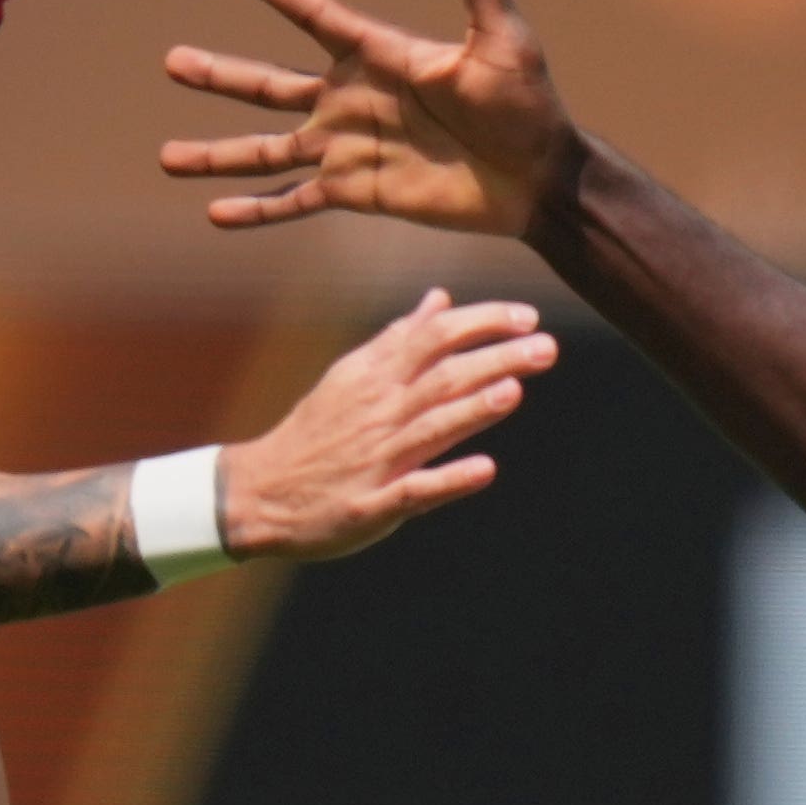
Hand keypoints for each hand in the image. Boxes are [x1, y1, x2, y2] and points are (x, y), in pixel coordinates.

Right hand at [163, 0, 580, 240]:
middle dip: (220, 75)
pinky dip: (256, 210)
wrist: (537, 178)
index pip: (318, 16)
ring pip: (267, 149)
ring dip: (218, 154)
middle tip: (171, 61)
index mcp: (380, 56)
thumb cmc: (527, 104)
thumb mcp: (504, 42)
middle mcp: (352, 99)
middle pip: (270, 85)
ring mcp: (348, 147)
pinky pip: (295, 201)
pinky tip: (213, 214)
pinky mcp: (356, 191)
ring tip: (165, 157)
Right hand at [214, 291, 557, 562]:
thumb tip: (440, 300)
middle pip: (442, 377)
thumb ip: (398, 339)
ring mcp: (376, 459)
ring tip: (515, 390)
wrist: (259, 492)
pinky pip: (414, 491)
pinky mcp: (372, 505)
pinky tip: (486, 470)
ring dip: (474, 409)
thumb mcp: (351, 376)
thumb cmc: (315, 432)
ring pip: (431, 427)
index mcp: (374, 378)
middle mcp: (378, 413)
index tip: (528, 316)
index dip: (482, 323)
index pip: (434, 337)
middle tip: (546, 347)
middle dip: (495, 359)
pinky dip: (450, 479)